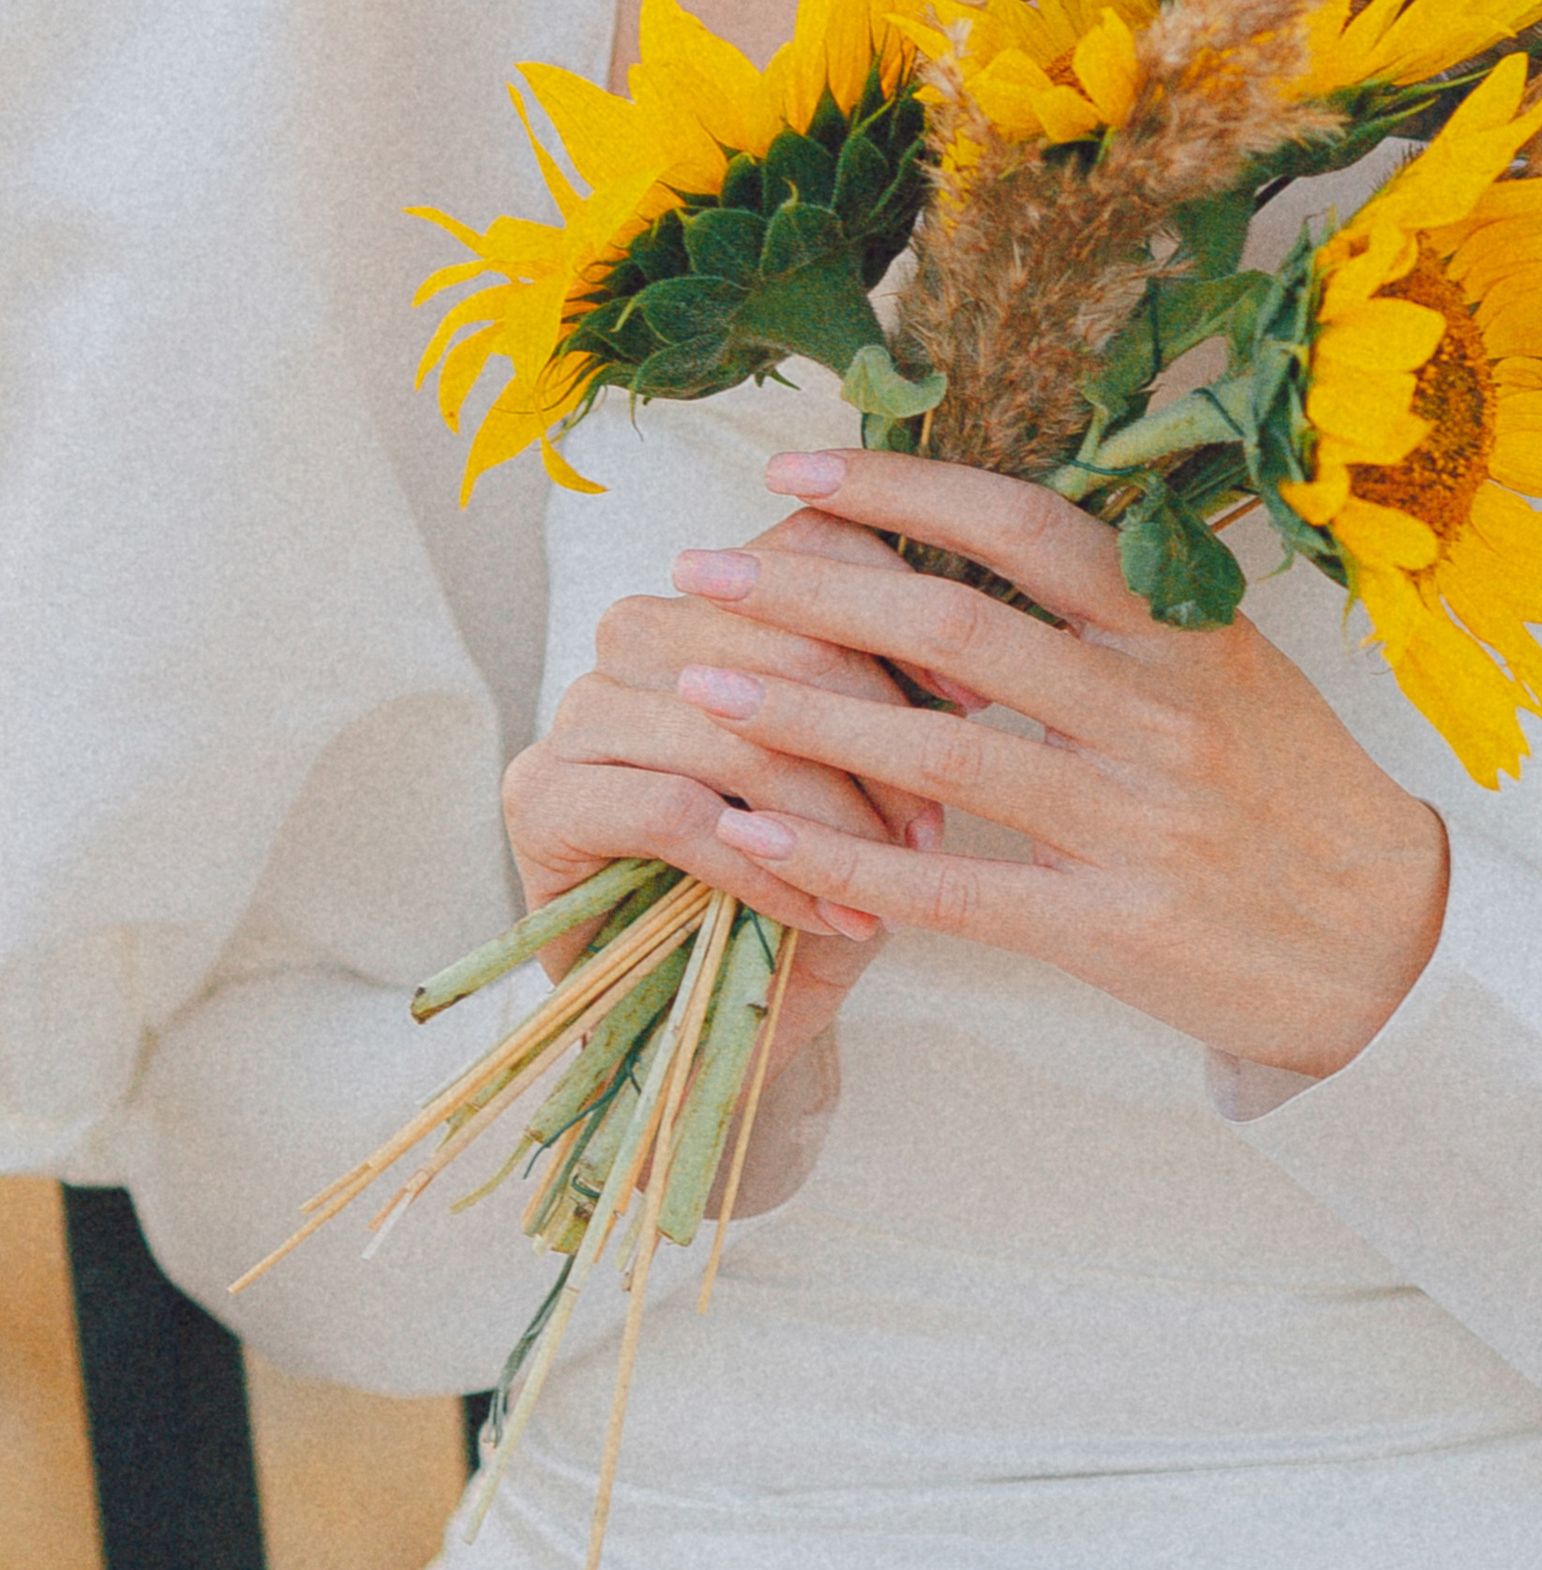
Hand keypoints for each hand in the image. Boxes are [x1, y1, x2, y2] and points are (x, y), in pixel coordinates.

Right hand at [499, 512, 952, 1065]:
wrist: (719, 1020)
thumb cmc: (815, 880)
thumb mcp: (878, 781)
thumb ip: (900, 701)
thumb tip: (973, 659)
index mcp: (717, 600)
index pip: (809, 549)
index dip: (898, 614)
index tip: (973, 698)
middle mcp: (635, 635)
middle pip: (768, 624)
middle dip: (871, 723)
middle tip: (938, 819)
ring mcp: (576, 711)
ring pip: (722, 712)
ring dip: (826, 801)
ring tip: (893, 872)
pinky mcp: (540, 796)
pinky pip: (671, 808)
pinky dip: (764, 864)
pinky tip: (825, 912)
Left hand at [673, 448, 1449, 1081]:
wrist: (1385, 946)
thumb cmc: (1290, 794)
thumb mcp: (1232, 671)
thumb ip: (1120, 612)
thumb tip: (981, 530)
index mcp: (1185, 632)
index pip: (1023, 525)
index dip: (902, 487)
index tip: (799, 471)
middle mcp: (1158, 712)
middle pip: (952, 625)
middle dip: (809, 589)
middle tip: (702, 568)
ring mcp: (1133, 822)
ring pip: (934, 752)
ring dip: (799, 713)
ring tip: (696, 684)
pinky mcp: (1108, 927)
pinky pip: (949, 889)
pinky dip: (840, 861)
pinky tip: (753, 837)